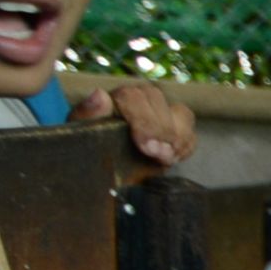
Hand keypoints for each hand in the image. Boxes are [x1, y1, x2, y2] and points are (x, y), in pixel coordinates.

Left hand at [74, 79, 193, 164]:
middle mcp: (138, 100)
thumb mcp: (80, 136)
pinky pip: (191, 132)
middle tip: (157, 156)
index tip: (146, 146)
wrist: (102, 174)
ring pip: (181, 114)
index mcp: (113, 99)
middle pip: (159, 101)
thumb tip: (99, 95)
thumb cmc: (88, 152)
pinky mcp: (176, 130)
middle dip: (162, 132)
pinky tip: (173, 158)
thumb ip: (87, 114)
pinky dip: (186, 146)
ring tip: (165, 159)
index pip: (133, 96)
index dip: (144, 121)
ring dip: (178, 139)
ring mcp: (159, 114)